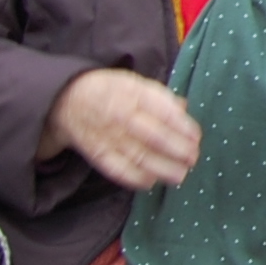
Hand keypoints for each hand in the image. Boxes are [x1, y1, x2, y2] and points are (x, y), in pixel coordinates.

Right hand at [39, 67, 200, 189]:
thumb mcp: (135, 82)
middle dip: (178, 150)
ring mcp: (108, 136)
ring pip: (140, 156)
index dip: (183, 127)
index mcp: (133, 93)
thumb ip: (161, 97)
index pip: (163, 111)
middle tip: (193, 158)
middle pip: (154, 137)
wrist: (68, 99)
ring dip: (163, 168)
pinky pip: (118, 170)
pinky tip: (153, 181)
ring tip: (181, 174)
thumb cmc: (112, 90)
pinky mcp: (98, 153)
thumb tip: (184, 108)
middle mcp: (121, 115)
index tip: (196, 137)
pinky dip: (136, 179)